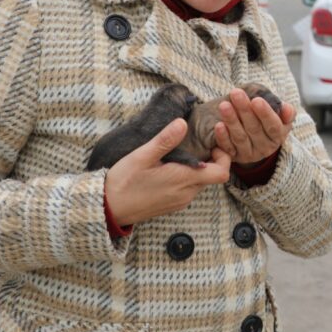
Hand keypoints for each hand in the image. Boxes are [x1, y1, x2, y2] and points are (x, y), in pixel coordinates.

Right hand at [105, 118, 230, 226]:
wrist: (108, 208)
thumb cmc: (123, 181)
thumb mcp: (142, 156)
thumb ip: (165, 140)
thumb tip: (183, 123)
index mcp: (183, 179)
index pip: (222, 173)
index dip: (224, 157)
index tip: (212, 143)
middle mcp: (187, 193)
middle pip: (213, 176)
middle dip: (211, 158)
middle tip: (199, 141)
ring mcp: (180, 201)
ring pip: (201, 182)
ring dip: (198, 167)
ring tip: (184, 150)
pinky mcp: (173, 204)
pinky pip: (189, 189)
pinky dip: (188, 176)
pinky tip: (172, 165)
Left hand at [214, 88, 295, 166]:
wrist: (254, 138)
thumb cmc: (267, 120)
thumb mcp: (280, 116)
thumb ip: (286, 112)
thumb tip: (287, 109)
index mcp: (278, 136)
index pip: (273, 126)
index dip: (265, 113)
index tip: (256, 100)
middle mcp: (265, 148)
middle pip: (254, 129)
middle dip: (244, 110)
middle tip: (236, 93)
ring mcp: (249, 154)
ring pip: (240, 137)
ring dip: (232, 121)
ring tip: (224, 105)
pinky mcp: (234, 157)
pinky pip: (228, 148)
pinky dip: (223, 137)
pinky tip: (218, 125)